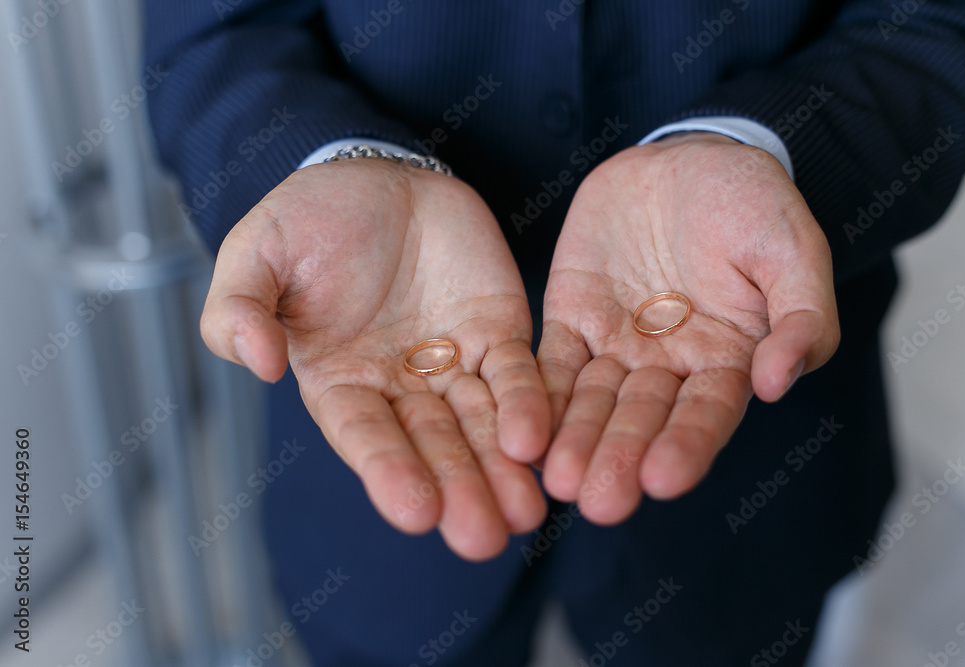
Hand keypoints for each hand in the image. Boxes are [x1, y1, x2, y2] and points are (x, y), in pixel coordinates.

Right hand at [200, 161, 548, 559]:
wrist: (378, 174)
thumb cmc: (309, 218)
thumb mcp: (257, 253)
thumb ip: (240, 308)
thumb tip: (259, 364)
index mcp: (339, 381)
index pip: (364, 435)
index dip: (388, 472)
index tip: (415, 512)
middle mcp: (398, 387)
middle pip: (431, 446)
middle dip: (458, 490)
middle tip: (483, 538)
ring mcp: (451, 363)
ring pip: (480, 424)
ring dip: (502, 469)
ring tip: (524, 514)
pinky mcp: (495, 334)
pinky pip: (515, 373)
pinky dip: (529, 405)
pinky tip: (540, 440)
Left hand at [537, 132, 838, 524]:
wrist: (685, 161)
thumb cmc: (751, 204)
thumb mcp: (792, 248)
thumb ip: (801, 315)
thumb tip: (777, 382)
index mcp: (726, 359)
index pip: (706, 413)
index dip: (686, 445)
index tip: (663, 481)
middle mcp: (667, 365)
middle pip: (641, 419)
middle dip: (620, 458)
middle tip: (597, 502)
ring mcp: (615, 344)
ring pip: (592, 400)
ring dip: (574, 439)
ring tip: (555, 481)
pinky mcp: (571, 318)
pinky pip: (549, 360)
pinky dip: (535, 392)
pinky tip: (519, 427)